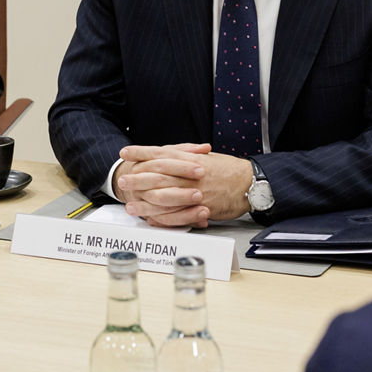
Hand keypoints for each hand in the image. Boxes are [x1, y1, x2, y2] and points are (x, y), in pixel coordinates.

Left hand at [115, 143, 252, 226]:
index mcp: (190, 158)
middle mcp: (189, 174)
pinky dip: (162, 217)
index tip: (125, 152)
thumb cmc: (229, 169)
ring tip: (129, 204)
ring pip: (164, 196)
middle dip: (137, 178)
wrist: (250, 183)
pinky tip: (149, 219)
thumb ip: (186, 155)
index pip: (160, 153)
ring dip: (145, 201)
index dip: (141, 152)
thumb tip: (167, 154)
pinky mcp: (200, 208)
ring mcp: (194, 192)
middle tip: (122, 180)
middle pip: (157, 175)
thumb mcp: (206, 157)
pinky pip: (177, 215)